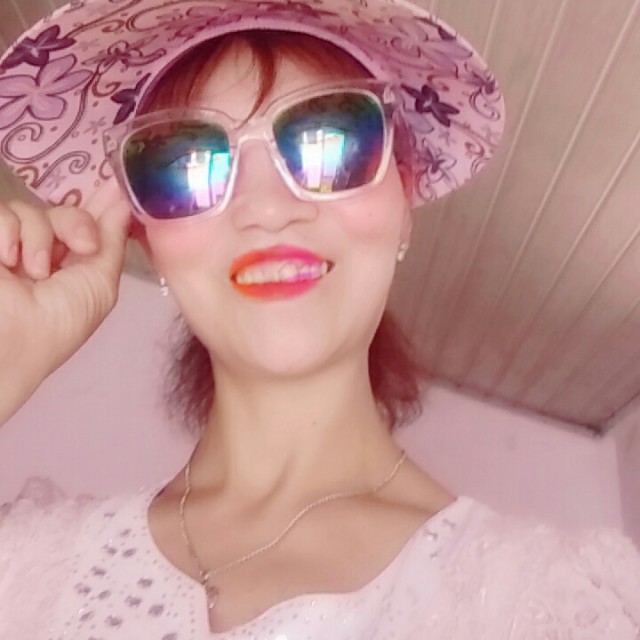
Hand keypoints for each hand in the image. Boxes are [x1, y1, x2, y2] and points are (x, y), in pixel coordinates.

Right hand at [0, 178, 131, 421]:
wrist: (10, 340)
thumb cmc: (61, 321)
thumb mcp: (99, 283)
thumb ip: (111, 241)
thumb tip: (124, 201)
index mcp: (73, 265)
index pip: (87, 223)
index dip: (101, 204)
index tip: (115, 185)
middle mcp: (43, 252)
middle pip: (64, 210)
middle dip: (76, 223)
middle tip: (82, 247)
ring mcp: (10, 245)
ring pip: (31, 209)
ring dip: (40, 238)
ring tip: (34, 272)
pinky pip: (2, 214)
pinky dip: (8, 233)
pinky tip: (7, 261)